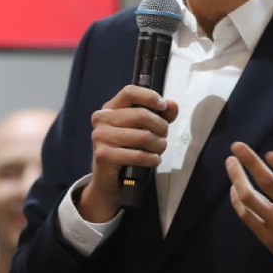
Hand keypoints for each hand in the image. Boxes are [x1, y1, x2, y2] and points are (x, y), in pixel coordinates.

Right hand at [78, 85, 177, 222]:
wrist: (109, 180)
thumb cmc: (128, 150)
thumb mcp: (144, 129)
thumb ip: (159, 115)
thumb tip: (172, 104)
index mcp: (110, 108)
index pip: (130, 92)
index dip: (150, 96)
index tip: (163, 106)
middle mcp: (102, 119)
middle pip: (141, 115)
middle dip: (161, 127)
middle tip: (163, 136)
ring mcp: (100, 136)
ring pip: (143, 136)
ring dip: (159, 145)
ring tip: (159, 149)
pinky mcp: (103, 155)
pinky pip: (138, 155)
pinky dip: (152, 159)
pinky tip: (153, 160)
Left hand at [225, 141, 272, 272]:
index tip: (271, 154)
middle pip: (269, 186)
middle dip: (251, 164)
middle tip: (238, 145)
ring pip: (251, 200)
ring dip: (237, 179)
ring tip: (231, 162)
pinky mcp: (269, 239)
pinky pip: (247, 217)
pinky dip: (237, 201)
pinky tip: (234, 187)